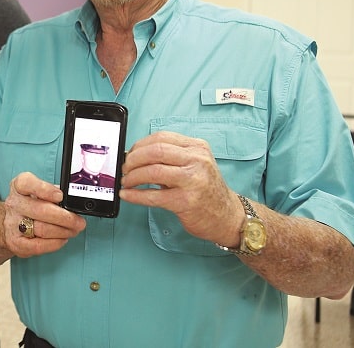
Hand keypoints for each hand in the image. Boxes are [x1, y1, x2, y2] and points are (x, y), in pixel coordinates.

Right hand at [3, 172, 86, 256]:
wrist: (7, 224)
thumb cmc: (29, 205)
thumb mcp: (37, 192)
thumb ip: (53, 192)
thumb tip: (73, 200)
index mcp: (19, 187)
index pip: (27, 183)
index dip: (45, 189)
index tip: (60, 196)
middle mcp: (14, 204)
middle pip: (41, 210)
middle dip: (65, 218)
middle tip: (79, 222)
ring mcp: (13, 224)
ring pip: (42, 229)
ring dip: (64, 231)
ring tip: (73, 230)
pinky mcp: (16, 243)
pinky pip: (38, 246)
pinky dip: (55, 243)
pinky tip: (62, 239)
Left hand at [120, 131, 242, 243]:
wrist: (228, 216)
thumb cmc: (206, 189)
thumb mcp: (195, 164)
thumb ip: (172, 156)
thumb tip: (136, 155)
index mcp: (197, 147)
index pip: (161, 138)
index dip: (139, 145)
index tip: (130, 154)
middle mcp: (197, 161)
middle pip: (155, 151)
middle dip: (133, 160)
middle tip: (125, 168)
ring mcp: (193, 181)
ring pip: (152, 171)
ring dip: (132, 177)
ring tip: (126, 182)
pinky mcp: (186, 201)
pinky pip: (153, 196)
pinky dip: (135, 195)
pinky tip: (128, 195)